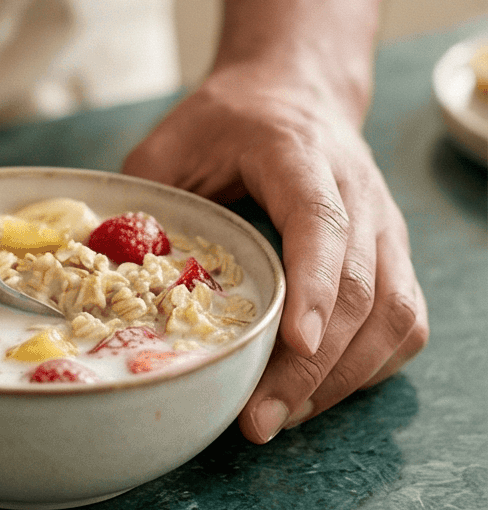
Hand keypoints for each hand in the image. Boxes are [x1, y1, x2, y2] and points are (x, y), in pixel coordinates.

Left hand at [123, 63, 426, 441]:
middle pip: (359, 287)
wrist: (293, 92)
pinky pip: (402, 326)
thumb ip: (147, 193)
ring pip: (392, 316)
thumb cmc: (228, 120)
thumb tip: (107, 262)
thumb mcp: (173, 138)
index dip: (314, 285)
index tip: (295, 343)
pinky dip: (366, 370)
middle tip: (262, 417)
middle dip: (313, 364)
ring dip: (341, 379)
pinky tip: (315, 394)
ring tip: (281, 417)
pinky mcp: (395, 260)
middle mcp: (359, 195)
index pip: (321, 223)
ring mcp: (386, 230)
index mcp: (300, 157)